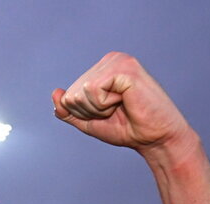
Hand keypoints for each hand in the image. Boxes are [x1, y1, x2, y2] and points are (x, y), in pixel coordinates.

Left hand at [52, 52, 195, 158]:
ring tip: (121, 105)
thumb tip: (55, 94)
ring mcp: (118, 61)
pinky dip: (105, 104)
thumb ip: (70, 110)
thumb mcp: (90, 121)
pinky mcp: (124, 68)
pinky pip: (93, 89)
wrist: (153, 138)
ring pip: (80, 92)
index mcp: (101, 69)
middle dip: (90, 111)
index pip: (68, 96)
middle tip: (116, 111)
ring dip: (98, 108)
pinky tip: (125, 100)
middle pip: (72, 94)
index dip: (83, 113)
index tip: (108, 113)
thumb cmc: (127, 129)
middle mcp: (110, 59)